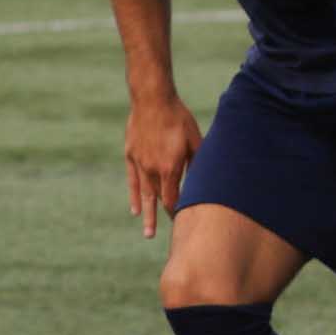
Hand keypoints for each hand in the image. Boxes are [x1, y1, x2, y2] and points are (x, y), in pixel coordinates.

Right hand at [124, 93, 201, 238]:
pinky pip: (133, 181)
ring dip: (147, 215)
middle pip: (159, 201)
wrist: (152, 99)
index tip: (185, 222)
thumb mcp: (195, 140)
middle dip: (165, 217)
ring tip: (148, 234)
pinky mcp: (130, 156)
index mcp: (171, 168)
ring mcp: (139, 164)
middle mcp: (153, 170)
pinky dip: (135, 197)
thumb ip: (198, 162)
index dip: (179, 212)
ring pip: (144, 195)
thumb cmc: (179, 118)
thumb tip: (205, 180)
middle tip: (171, 235)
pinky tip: (136, 210)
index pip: (174, 199)